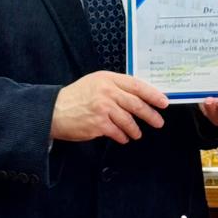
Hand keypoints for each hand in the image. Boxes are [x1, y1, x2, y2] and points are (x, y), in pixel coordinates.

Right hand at [52, 71, 167, 144]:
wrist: (54, 111)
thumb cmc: (76, 96)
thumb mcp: (95, 82)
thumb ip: (115, 86)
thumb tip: (139, 96)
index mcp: (108, 79)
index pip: (136, 85)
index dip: (152, 94)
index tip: (164, 102)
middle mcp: (107, 92)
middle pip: (136, 104)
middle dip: (150, 114)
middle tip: (159, 122)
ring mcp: (103, 108)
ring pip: (128, 120)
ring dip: (136, 129)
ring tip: (137, 133)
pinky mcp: (98, 124)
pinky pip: (118, 132)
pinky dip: (123, 136)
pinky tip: (124, 138)